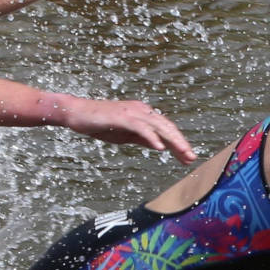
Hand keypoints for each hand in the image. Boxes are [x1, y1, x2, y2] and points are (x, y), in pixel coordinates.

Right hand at [56, 97, 196, 162]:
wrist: (77, 113)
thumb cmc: (100, 124)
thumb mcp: (126, 135)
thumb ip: (143, 138)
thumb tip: (160, 145)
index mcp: (143, 115)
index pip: (165, 130)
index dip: (178, 144)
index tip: (187, 158)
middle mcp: (142, 111)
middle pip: (167, 127)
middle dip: (181, 143)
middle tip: (192, 158)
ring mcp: (133, 112)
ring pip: (159, 126)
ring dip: (173, 141)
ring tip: (184, 153)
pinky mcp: (123, 116)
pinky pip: (141, 128)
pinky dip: (152, 137)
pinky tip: (160, 147)